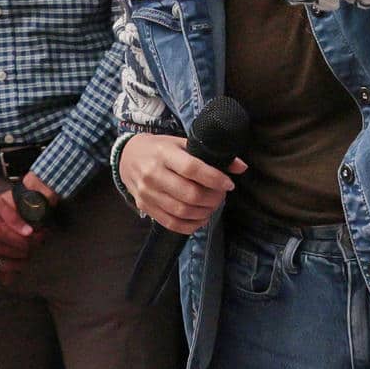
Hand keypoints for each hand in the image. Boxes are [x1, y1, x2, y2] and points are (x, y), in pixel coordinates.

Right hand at [0, 187, 36, 293]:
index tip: (37, 239)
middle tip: (32, 248)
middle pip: (14, 256)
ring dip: (13, 266)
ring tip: (20, 260)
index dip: (32, 242)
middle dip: (25, 253)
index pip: (21, 244)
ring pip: (1, 268)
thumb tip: (29, 232)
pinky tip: (2, 269)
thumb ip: (13, 218)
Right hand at [121, 133, 247, 234]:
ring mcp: (147, 193)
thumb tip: (241, 167)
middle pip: (189, 194)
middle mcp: (153, 174)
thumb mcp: (182, 143)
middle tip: (221, 195)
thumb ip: (210, 154)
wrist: (128, 157)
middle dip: (212, 198)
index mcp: (164, 154)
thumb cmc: (160, 148)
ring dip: (204, 212)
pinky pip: (171, 223)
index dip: (214, 179)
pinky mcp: (145, 206)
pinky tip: (201, 218)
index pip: (192, 168)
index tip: (229, 184)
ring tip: (213, 205)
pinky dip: (190, 225)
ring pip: (181, 211)